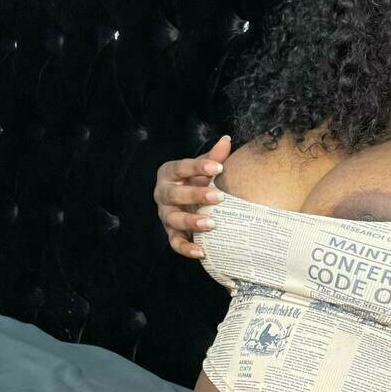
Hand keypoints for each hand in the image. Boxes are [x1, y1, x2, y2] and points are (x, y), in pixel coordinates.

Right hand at [153, 135, 231, 257]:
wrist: (186, 198)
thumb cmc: (197, 179)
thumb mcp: (204, 167)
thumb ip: (214, 157)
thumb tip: (227, 140)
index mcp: (170, 173)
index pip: (182, 167)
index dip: (200, 167)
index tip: (219, 167)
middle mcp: (163, 193)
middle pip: (175, 194)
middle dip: (196, 195)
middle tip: (219, 197)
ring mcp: (166, 214)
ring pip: (173, 219)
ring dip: (191, 222)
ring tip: (212, 224)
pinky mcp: (171, 232)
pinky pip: (175, 242)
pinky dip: (187, 248)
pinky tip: (202, 251)